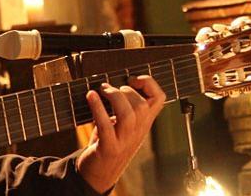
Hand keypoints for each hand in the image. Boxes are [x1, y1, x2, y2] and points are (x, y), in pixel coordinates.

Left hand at [75, 75, 164, 192]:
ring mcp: (124, 141)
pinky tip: (90, 96)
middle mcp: (138, 131)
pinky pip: (106, 126)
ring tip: (101, 90)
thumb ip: (122, 106)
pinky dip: (98, 108)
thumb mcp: (121, 123)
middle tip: (109, 88)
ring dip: (114, 97)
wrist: (99, 173)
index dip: (149, 84)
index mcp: (144, 123)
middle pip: (142, 106)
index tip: (132, 79)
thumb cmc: (108, 143)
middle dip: (126, 90)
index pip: (159, 99)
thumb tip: (112, 81)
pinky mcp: (109, 148)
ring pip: (129, 115)